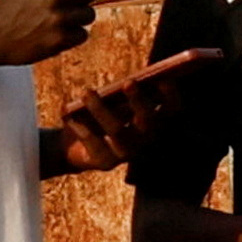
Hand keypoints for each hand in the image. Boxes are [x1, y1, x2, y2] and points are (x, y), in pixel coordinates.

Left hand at [36, 50, 211, 179]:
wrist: (74, 146)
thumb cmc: (99, 116)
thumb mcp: (113, 101)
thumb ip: (122, 93)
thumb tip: (126, 80)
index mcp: (153, 122)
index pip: (172, 110)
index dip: (171, 95)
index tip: (163, 78)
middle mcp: (145, 140)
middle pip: (147, 121)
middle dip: (138, 101)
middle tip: (128, 82)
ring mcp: (126, 153)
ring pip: (117, 131)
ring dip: (102, 110)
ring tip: (87, 92)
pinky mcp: (105, 163)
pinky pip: (94, 144)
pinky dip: (82, 128)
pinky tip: (70, 117)